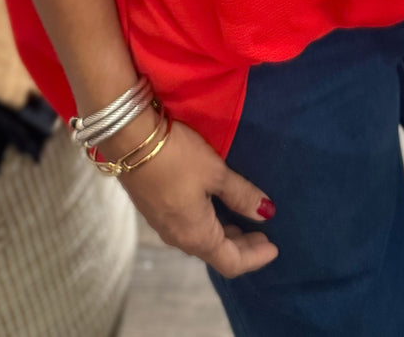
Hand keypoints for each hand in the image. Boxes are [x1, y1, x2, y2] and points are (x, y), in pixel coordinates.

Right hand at [115, 116, 278, 278]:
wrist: (129, 140)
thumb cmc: (178, 157)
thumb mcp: (215, 172)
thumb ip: (242, 195)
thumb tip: (266, 213)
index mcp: (196, 235)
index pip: (231, 262)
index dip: (255, 258)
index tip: (274, 247)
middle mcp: (178, 238)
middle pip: (216, 254)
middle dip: (242, 246)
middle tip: (262, 233)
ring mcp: (163, 225)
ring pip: (200, 240)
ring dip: (224, 235)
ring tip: (242, 220)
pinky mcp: (154, 209)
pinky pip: (187, 228)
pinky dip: (208, 225)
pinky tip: (214, 208)